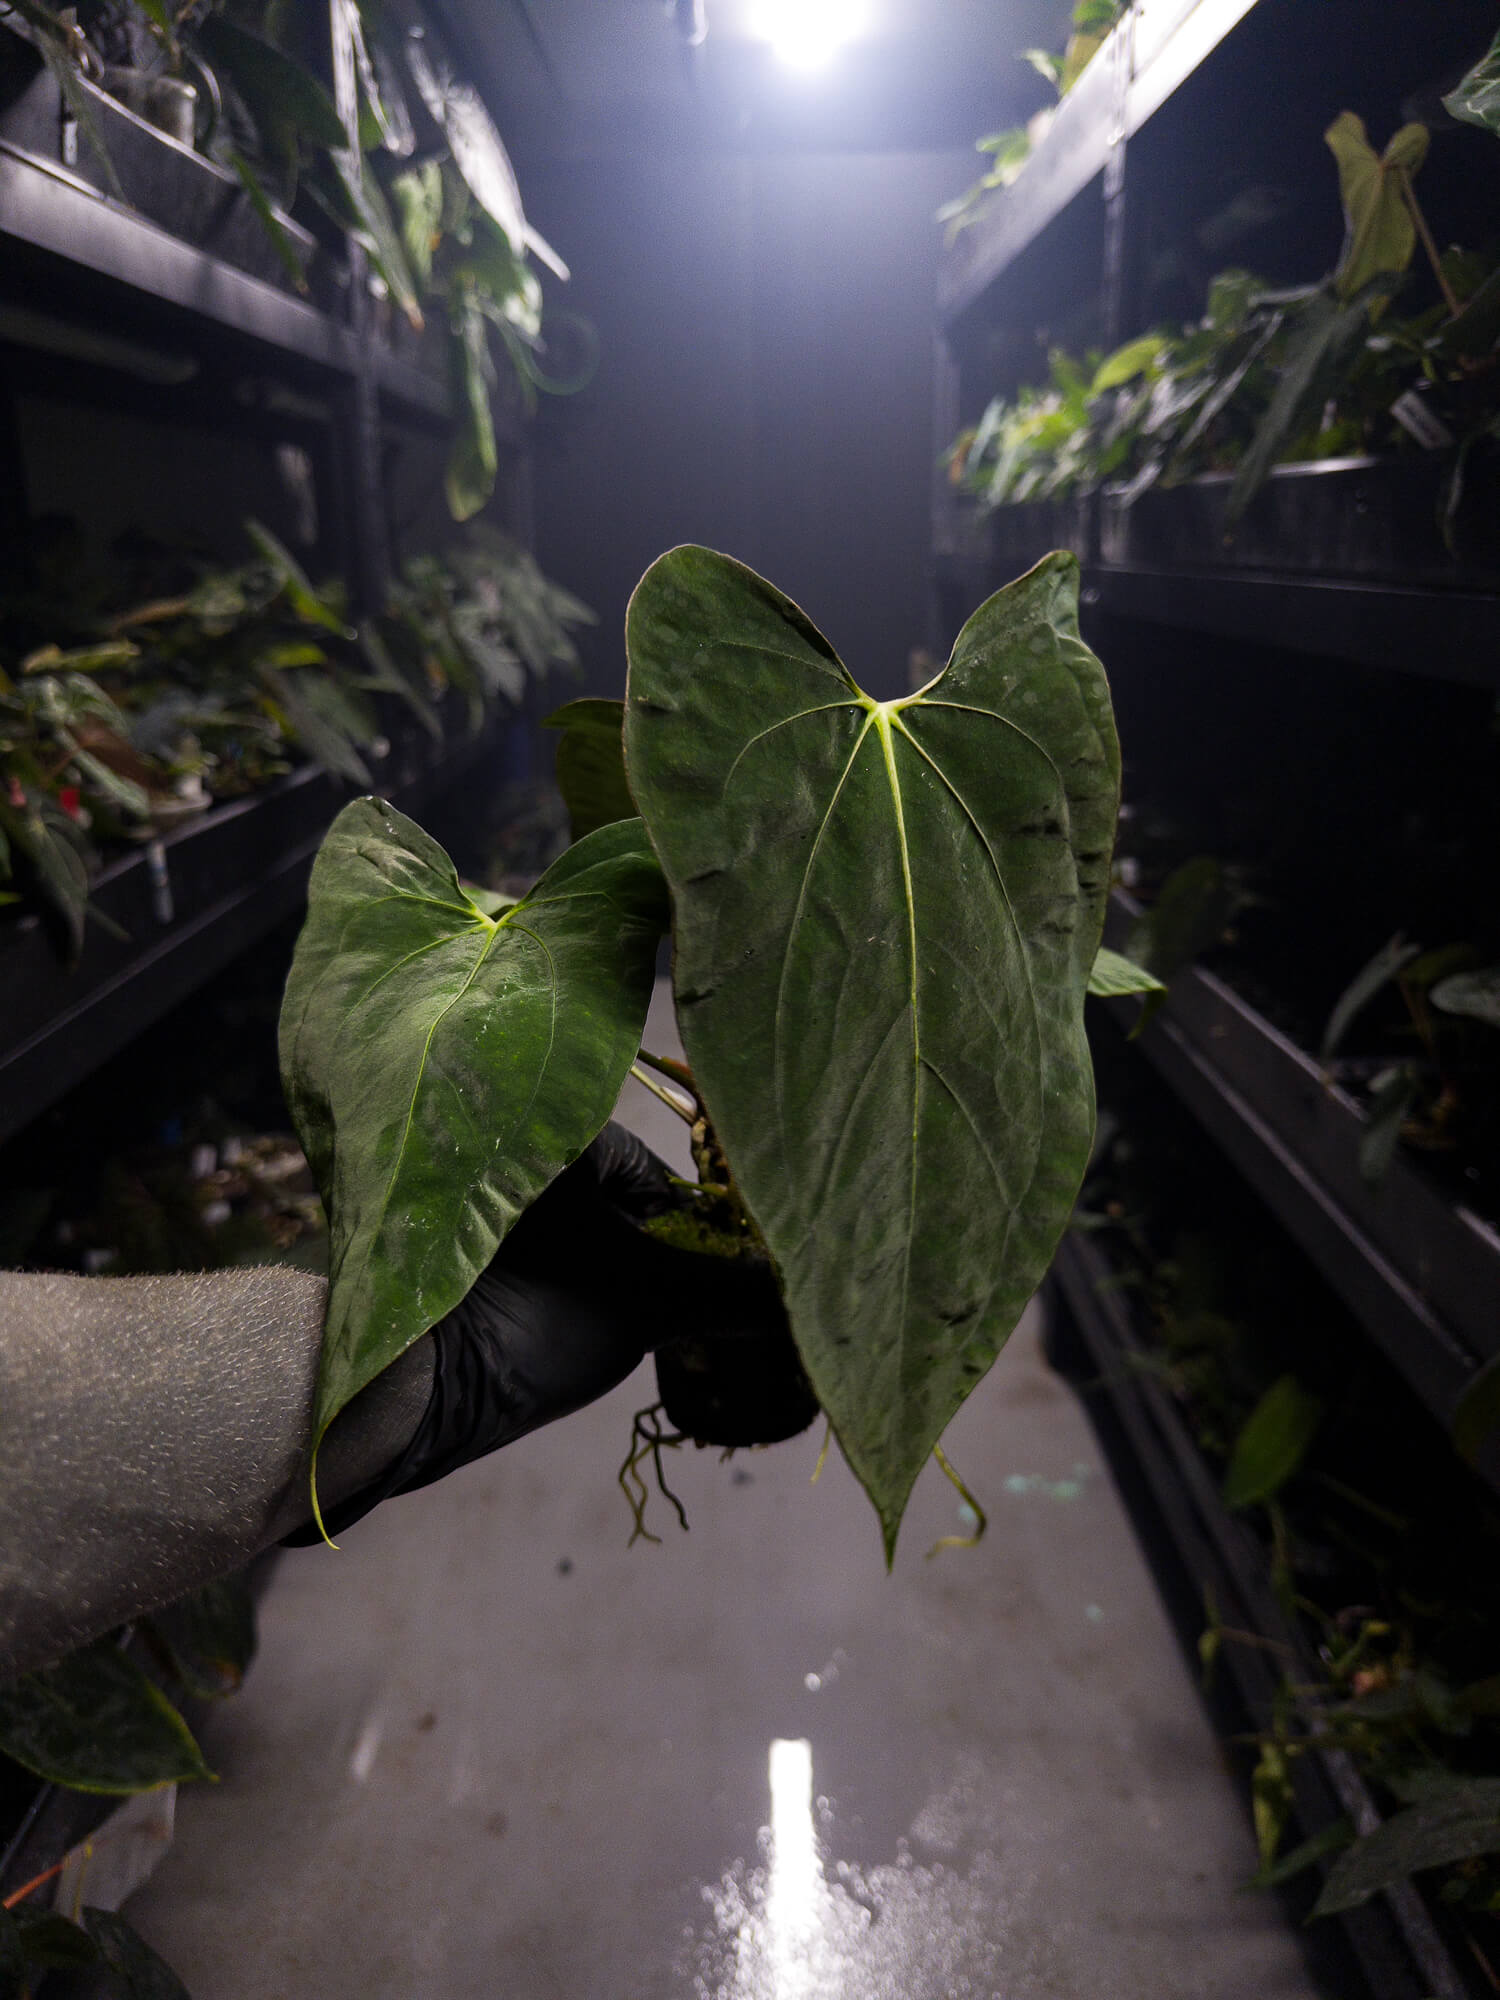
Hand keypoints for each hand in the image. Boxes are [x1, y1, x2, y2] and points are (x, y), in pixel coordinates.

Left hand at [282, 1121, 802, 1543]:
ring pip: (560, 1224)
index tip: (681, 1284)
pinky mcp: (436, 1243)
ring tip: (590, 1317)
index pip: (648, 1169)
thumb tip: (807, 1290)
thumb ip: (737, 1290)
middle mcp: (499, 1140)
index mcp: (552, 1124)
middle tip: (640, 1305)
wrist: (414, 1386)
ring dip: (588, 1267)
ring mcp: (460, 1194)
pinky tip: (548, 1319)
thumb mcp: (655, 1301)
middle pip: (604, 1195)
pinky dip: (543, 1278)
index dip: (676, 1232)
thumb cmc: (537, 1316)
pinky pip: (516, 1246)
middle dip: (632, 1249)